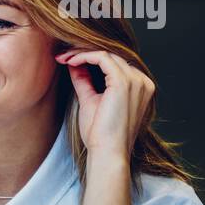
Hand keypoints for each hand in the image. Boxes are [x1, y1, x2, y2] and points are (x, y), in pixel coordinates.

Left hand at [55, 49, 153, 163]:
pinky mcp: (124, 82)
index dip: (90, 58)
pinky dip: (84, 56)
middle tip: (62, 56)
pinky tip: (70, 61)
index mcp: (139, 86)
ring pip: (107, 53)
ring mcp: (136, 80)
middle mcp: (142, 81)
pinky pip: (102, 57)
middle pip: (112, 56)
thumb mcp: (91, 100)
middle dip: (84, 53)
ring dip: (82, 53)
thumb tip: (74, 64)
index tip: (69, 60)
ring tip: (63, 58)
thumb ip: (85, 81)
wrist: (107, 151)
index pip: (115, 63)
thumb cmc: (101, 134)